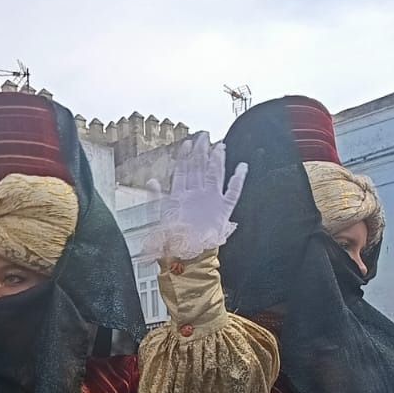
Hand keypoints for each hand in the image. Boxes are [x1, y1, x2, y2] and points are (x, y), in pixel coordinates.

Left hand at [143, 131, 247, 260]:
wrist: (186, 256)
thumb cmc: (170, 240)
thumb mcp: (157, 217)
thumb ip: (155, 197)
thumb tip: (151, 180)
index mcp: (181, 195)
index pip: (183, 170)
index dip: (185, 156)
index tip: (187, 143)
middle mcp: (196, 195)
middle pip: (200, 168)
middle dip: (201, 152)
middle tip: (204, 136)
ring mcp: (210, 201)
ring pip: (215, 175)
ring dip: (217, 161)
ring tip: (220, 146)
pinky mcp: (223, 211)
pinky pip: (233, 193)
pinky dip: (238, 180)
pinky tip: (242, 168)